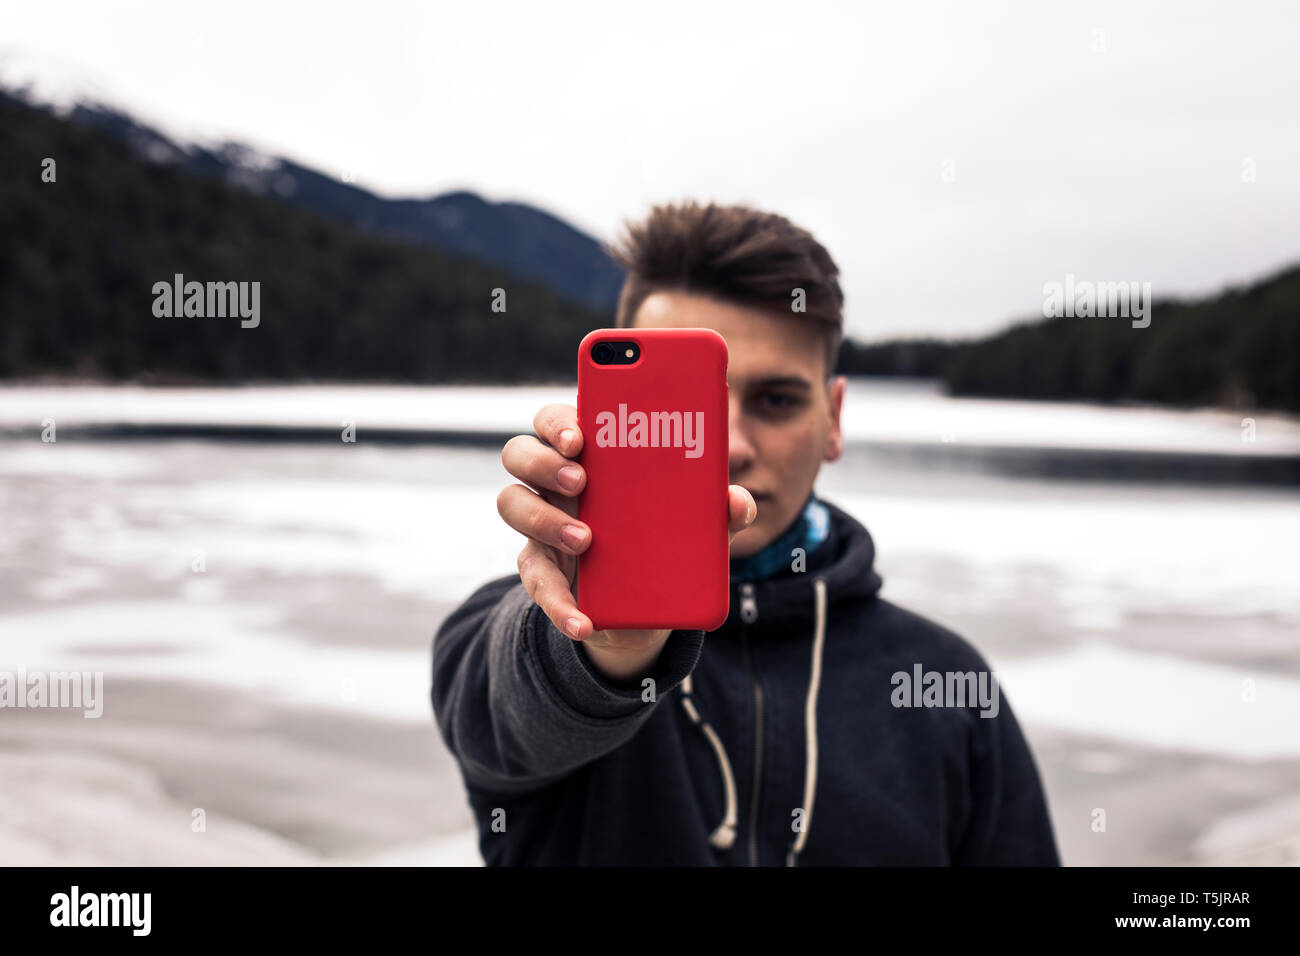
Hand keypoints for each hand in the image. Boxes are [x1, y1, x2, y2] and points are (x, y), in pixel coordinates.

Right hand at [498, 402, 756, 680]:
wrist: (644, 604)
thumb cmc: (664, 537)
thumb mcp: (695, 523)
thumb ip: (716, 509)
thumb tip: (737, 502)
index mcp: (590, 455)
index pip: (557, 420)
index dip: (559, 421)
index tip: (580, 435)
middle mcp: (555, 482)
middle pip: (519, 452)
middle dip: (544, 461)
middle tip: (581, 481)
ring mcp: (541, 525)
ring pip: (512, 504)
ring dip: (544, 520)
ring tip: (587, 540)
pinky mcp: (542, 571)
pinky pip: (536, 583)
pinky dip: (560, 604)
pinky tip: (584, 620)